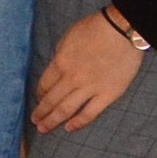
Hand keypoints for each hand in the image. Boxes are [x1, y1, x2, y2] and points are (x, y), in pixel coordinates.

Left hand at [32, 11, 147, 133]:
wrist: (121, 30)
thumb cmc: (95, 28)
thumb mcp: (68, 37)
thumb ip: (60, 54)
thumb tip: (56, 66)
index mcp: (60, 62)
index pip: (44, 85)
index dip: (39, 95)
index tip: (38, 101)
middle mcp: (71, 78)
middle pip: (51, 100)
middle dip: (41, 113)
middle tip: (35, 122)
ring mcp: (90, 87)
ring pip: (66, 109)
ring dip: (52, 120)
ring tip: (44, 129)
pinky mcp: (108, 94)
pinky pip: (90, 112)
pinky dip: (78, 122)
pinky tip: (69, 128)